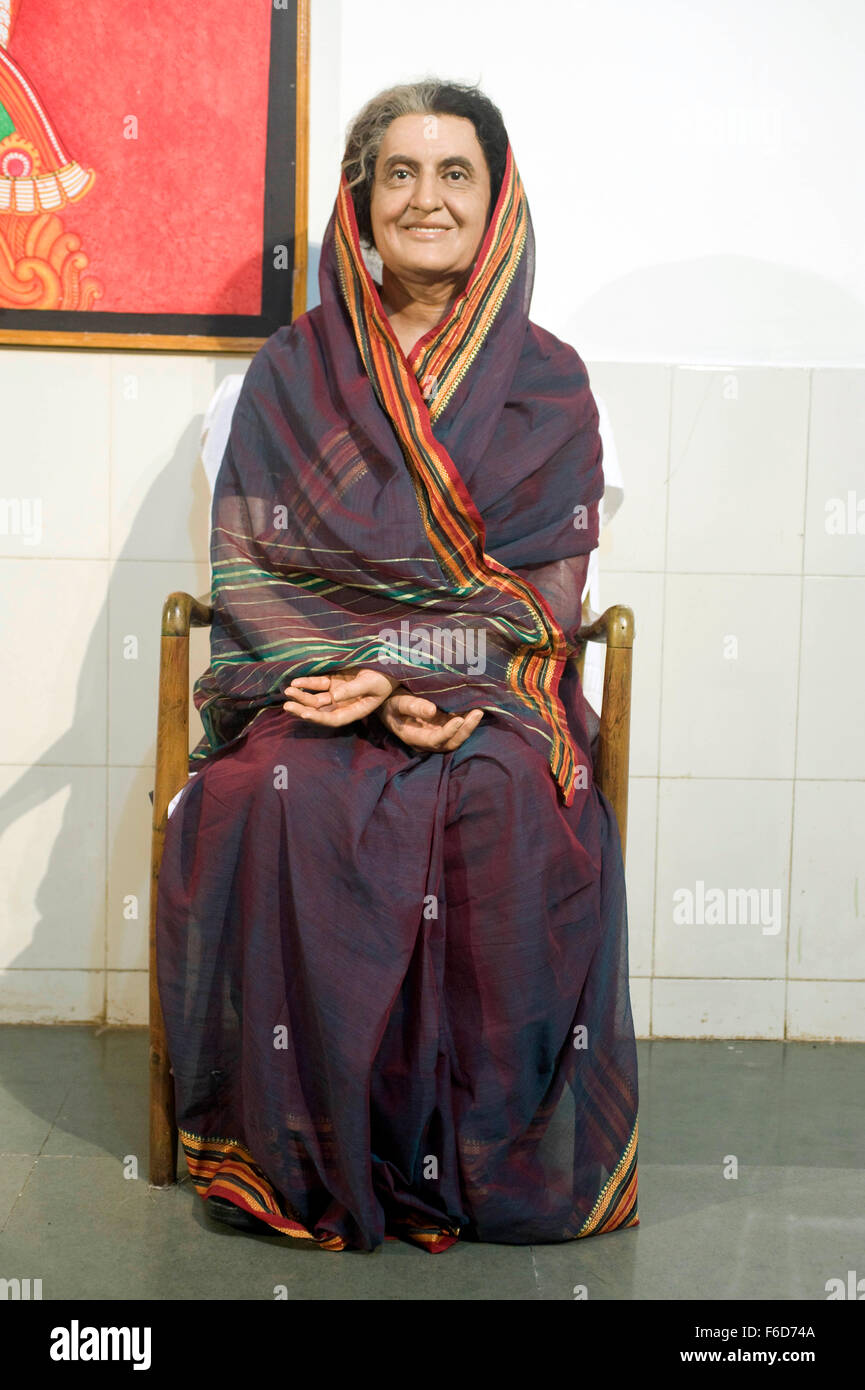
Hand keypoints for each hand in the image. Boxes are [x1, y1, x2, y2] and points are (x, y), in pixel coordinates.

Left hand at [283, 667, 397, 726]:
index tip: (304, 713)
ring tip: (288, 692)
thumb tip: (334, 696)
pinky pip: (317, 684)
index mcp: (355, 710)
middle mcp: (344, 704)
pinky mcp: (334, 680)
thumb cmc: (384, 676)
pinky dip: (306, 683)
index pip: (334, 719)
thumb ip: (353, 689)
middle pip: (320, 711)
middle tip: (287, 706)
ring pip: (315, 698)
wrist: (389, 662)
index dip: (318, 718)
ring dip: (301, 696)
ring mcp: (337, 692)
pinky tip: (296, 682)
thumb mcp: (372, 682)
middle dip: (303, 709)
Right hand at [377, 686, 483, 750]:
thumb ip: (413, 706)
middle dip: (465, 730)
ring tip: (479, 710)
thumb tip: (431, 711)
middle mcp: (427, 740)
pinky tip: (475, 708)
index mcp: (414, 737)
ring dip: (469, 726)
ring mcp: (436, 734)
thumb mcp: (397, 702)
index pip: (434, 740)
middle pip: (450, 743)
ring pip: (456, 737)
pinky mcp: (442, 727)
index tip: (458, 719)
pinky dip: (467, 720)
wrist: (388, 704)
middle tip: (477, 713)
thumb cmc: (391, 703)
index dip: (448, 732)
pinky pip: (457, 728)